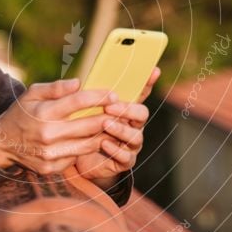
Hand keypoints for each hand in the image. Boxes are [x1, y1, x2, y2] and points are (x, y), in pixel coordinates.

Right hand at [0, 78, 116, 175]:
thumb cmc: (21, 113)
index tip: (113, 94)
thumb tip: (79, 83)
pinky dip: (87, 148)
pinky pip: (77, 156)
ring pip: (88, 144)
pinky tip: (95, 140)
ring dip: (103, 134)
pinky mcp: (52, 167)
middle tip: (120, 111)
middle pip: (88, 126)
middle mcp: (48, 135)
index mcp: (43, 113)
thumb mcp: (32, 93)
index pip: (77, 102)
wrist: (2, 144)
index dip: (98, 97)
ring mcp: (50, 154)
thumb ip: (56, 88)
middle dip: (108, 117)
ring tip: (113, 125)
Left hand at [74, 66, 159, 184]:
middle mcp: (133, 126)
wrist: (83, 159)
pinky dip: (115, 150)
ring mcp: (131, 144)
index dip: (148, 82)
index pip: (141, 94)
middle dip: (127, 109)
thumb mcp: (87, 112)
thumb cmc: (86, 130)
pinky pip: (126, 157)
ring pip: (135, 136)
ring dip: (120, 129)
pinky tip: (104, 143)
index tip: (153, 70)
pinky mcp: (125, 161)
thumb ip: (89, 99)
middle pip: (142, 114)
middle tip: (109, 107)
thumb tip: (78, 81)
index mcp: (126, 110)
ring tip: (105, 124)